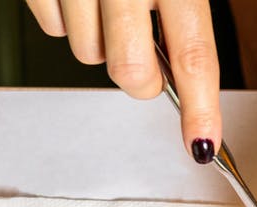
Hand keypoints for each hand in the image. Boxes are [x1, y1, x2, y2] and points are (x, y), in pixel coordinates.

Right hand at [25, 0, 221, 162]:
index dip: (200, 107)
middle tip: (147, 54)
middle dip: (141, 78)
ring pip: (88, 54)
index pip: (193, 53)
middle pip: (131, 70)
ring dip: (102, 41)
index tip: (203, 144)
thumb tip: (191, 73)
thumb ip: (186, 12)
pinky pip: (52, 27)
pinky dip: (67, 17)